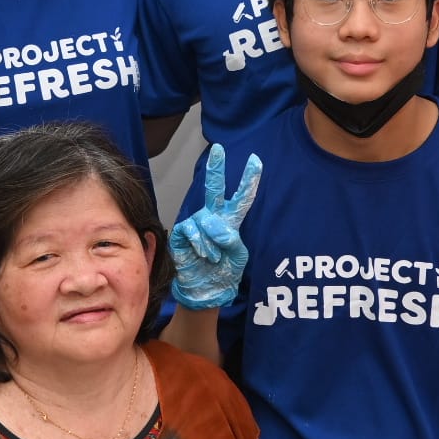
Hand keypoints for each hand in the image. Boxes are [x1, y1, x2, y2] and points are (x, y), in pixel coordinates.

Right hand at [164, 145, 261, 311]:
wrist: (205, 289)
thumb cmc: (224, 272)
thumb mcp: (238, 257)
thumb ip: (232, 239)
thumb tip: (219, 228)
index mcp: (231, 222)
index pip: (241, 198)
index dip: (249, 179)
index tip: (256, 160)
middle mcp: (213, 218)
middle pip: (214, 189)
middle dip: (216, 168)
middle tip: (219, 148)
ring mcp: (197, 224)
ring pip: (206, 219)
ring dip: (212, 241)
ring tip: (213, 257)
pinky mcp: (183, 233)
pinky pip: (192, 230)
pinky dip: (201, 244)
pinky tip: (203, 255)